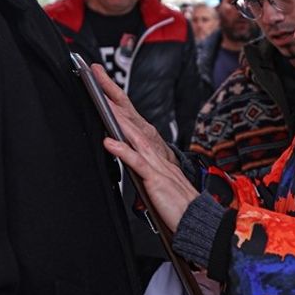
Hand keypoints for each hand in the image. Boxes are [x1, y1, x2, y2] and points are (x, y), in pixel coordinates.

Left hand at [97, 64, 199, 230]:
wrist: (197, 220)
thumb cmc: (176, 203)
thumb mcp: (155, 180)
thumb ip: (140, 165)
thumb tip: (124, 153)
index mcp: (155, 152)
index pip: (133, 120)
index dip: (118, 100)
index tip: (103, 83)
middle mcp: (156, 153)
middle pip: (132, 118)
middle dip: (114, 95)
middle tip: (97, 74)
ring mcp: (157, 164)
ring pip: (134, 134)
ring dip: (116, 116)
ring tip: (100, 100)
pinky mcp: (155, 179)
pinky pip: (137, 162)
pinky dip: (123, 150)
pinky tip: (108, 141)